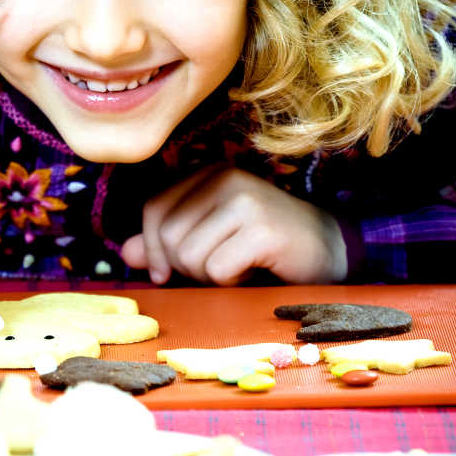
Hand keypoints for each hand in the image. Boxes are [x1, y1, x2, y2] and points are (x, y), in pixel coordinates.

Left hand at [121, 166, 346, 285]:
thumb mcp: (210, 240)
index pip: (153, 209)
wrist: (329, 248)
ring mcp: (245, 199)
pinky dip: (232, 282)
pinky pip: (217, 269)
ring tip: (239, 266)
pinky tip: (255, 271)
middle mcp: (225, 177)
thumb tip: (126, 253)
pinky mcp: (262, 228)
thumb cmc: (264, 246)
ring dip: (210, 277)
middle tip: (218, 269)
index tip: (167, 274)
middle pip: (168, 236)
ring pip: (190, 255)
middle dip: (186, 267)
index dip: (152, 249)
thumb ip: (167, 243)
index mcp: (208, 173)